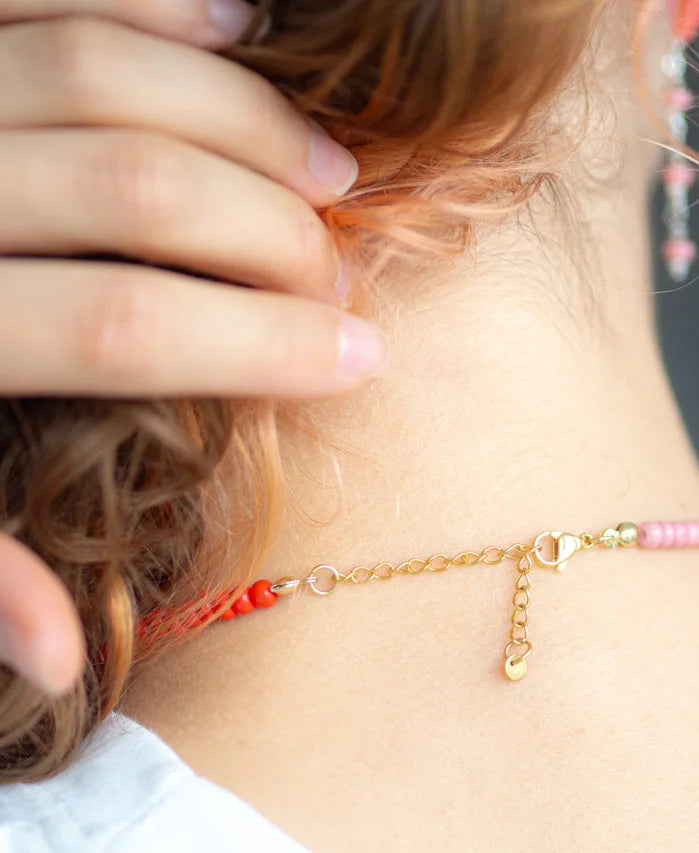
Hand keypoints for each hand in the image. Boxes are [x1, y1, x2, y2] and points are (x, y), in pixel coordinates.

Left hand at [0, 0, 386, 694]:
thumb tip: (61, 664)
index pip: (126, 326)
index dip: (261, 341)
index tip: (361, 358)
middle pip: (141, 189)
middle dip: (272, 230)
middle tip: (345, 271)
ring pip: (109, 74)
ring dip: (243, 116)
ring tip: (331, 167)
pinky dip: (156, 3)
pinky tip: (241, 29)